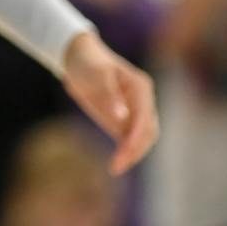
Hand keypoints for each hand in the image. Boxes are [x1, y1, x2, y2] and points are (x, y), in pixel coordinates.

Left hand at [62, 31, 157, 175]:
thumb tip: (123, 117)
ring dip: (133, 154)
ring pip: (143, 139)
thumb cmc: (86, 62)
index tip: (124, 154)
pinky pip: (130, 139)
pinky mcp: (125, 119)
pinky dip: (126, 151)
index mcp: (141, 88)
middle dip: (136, 150)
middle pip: (149, 132)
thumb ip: (109, 96)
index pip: (145, 119)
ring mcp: (136, 111)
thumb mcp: (95, 75)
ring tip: (115, 168)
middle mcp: (143, 101)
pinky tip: (116, 163)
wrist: (77, 57)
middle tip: (116, 166)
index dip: (136, 139)